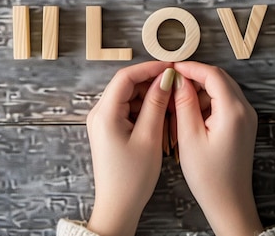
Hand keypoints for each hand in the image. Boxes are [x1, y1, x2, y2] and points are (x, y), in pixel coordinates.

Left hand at [86, 61, 174, 235]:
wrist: (118, 206)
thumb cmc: (132, 178)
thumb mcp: (149, 137)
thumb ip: (156, 103)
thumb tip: (165, 78)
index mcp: (105, 113)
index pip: (126, 77)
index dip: (150, 68)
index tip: (171, 68)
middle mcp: (99, 113)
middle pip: (126, 85)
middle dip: (151, 82)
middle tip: (175, 86)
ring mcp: (103, 121)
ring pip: (128, 96)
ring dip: (149, 96)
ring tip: (171, 103)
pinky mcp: (109, 129)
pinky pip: (127, 109)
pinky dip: (144, 108)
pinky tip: (160, 115)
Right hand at [172, 61, 262, 235]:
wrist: (229, 202)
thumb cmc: (209, 176)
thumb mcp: (189, 137)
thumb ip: (184, 103)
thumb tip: (178, 79)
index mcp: (233, 111)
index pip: (213, 74)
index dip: (191, 67)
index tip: (172, 68)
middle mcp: (245, 110)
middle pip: (219, 79)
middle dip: (195, 78)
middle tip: (172, 84)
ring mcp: (246, 117)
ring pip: (221, 90)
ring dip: (200, 92)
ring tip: (178, 105)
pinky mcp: (243, 125)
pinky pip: (224, 103)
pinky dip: (207, 103)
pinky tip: (190, 115)